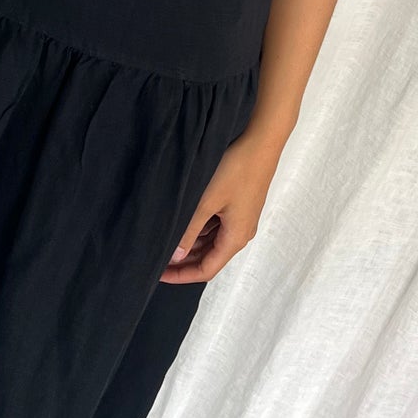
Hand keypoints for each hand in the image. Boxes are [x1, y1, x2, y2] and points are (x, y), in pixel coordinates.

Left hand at [159, 133, 281, 284]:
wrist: (260, 142)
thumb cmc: (237, 170)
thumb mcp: (206, 202)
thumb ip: (189, 230)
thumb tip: (175, 256)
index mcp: (235, 238)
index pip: (206, 270)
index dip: (182, 275)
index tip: (158, 274)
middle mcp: (240, 234)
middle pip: (210, 258)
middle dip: (184, 262)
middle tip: (157, 259)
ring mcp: (241, 220)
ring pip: (212, 242)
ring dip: (191, 246)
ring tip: (165, 242)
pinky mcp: (239, 207)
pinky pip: (217, 227)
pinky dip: (200, 230)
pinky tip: (183, 225)